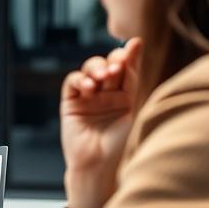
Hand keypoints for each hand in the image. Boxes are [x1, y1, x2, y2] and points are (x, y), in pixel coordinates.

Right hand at [60, 37, 141, 207]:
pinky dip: (79, 80)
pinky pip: (72, 82)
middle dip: (113, 61)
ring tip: (103, 77)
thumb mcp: (130, 107)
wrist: (97, 164)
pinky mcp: (71, 103)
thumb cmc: (118, 143)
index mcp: (126, 95)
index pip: (128, 68)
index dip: (130, 55)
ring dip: (96, 68)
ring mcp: (88, 97)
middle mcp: (107, 93)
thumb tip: (137, 48)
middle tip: (116, 67)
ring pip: (90, 70)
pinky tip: (88, 86)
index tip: (135, 43)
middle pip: (109, 65)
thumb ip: (132, 78)